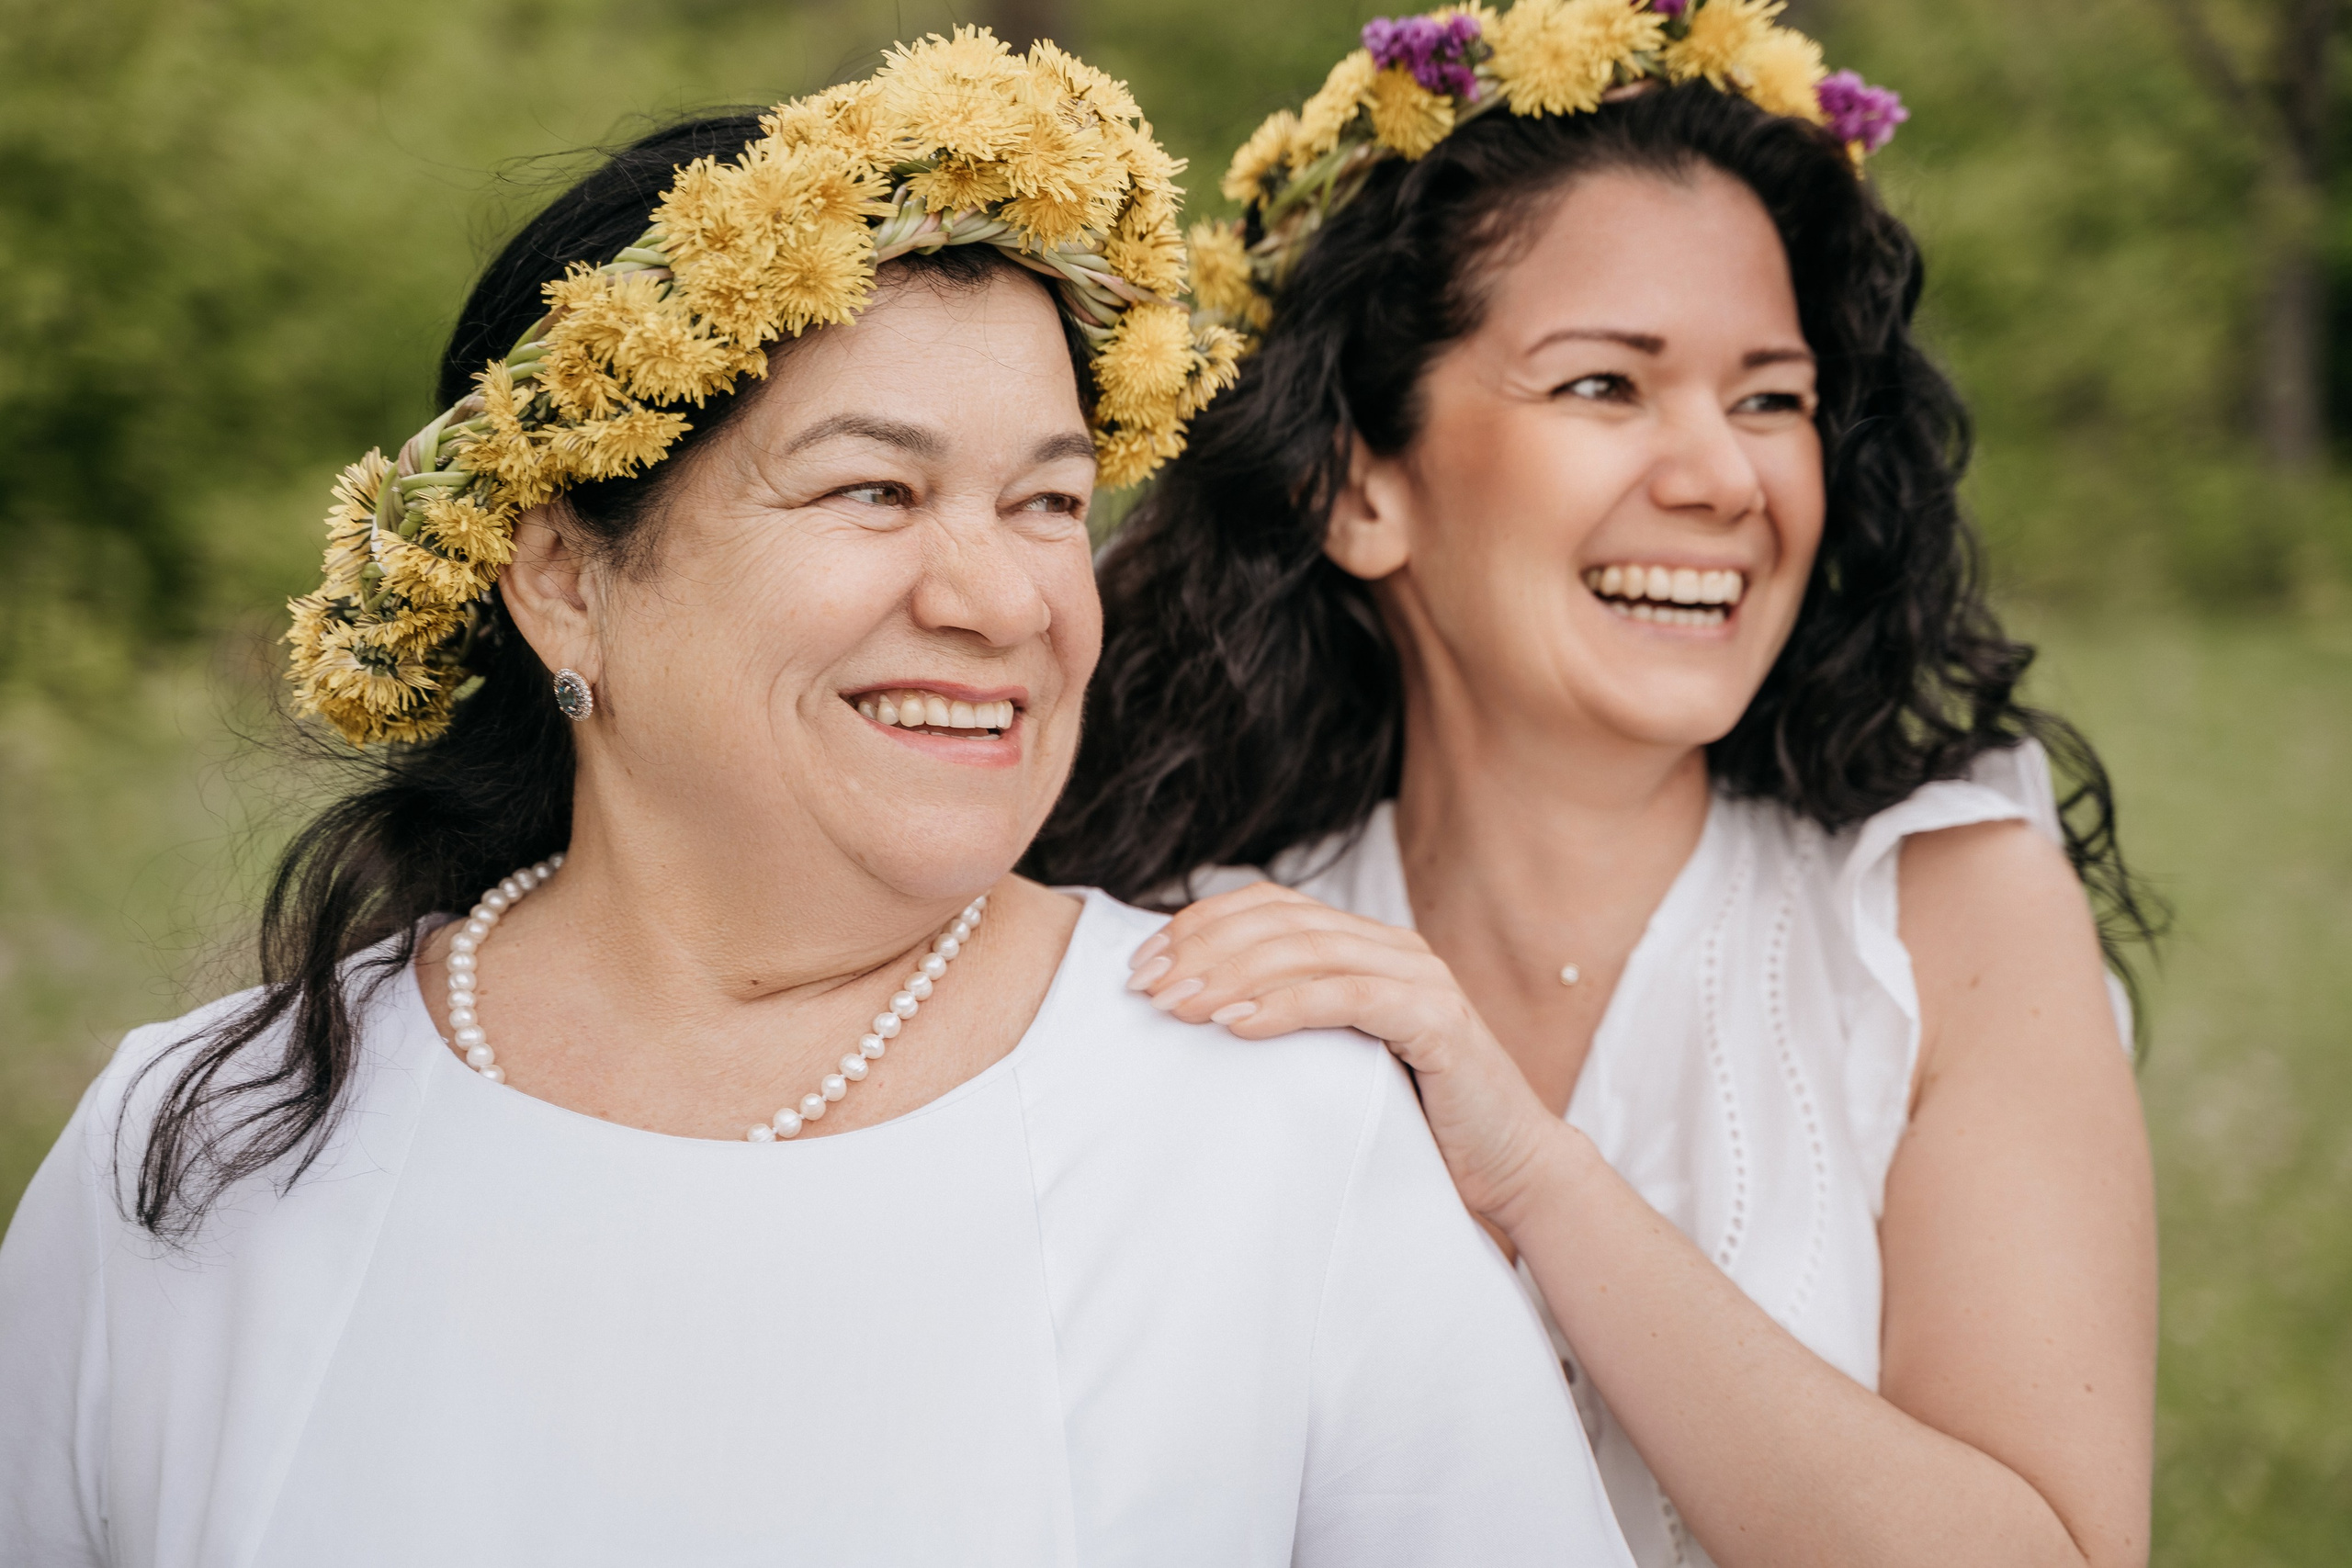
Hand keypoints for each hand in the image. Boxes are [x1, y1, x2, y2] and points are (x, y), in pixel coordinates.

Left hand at [1129, 880, 1568, 1225]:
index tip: (1142, 964)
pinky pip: (1350, 997)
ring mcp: (1420, 977)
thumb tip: (1189, 1013)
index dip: (1200, 925)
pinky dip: (1287, 1005)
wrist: (1507, 1167)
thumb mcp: (1335, 1059)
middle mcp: (1393, 947)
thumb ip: (1288, 1023)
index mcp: (1366, 944)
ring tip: (1177, 1006)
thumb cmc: (1412, 1120)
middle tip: (1147, 987)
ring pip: (1309, 950)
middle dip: (1202, 948)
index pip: (1270, 906)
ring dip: (1231, 974)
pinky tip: (1237, 1026)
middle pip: (1280, 921)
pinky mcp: (1439, 1021)